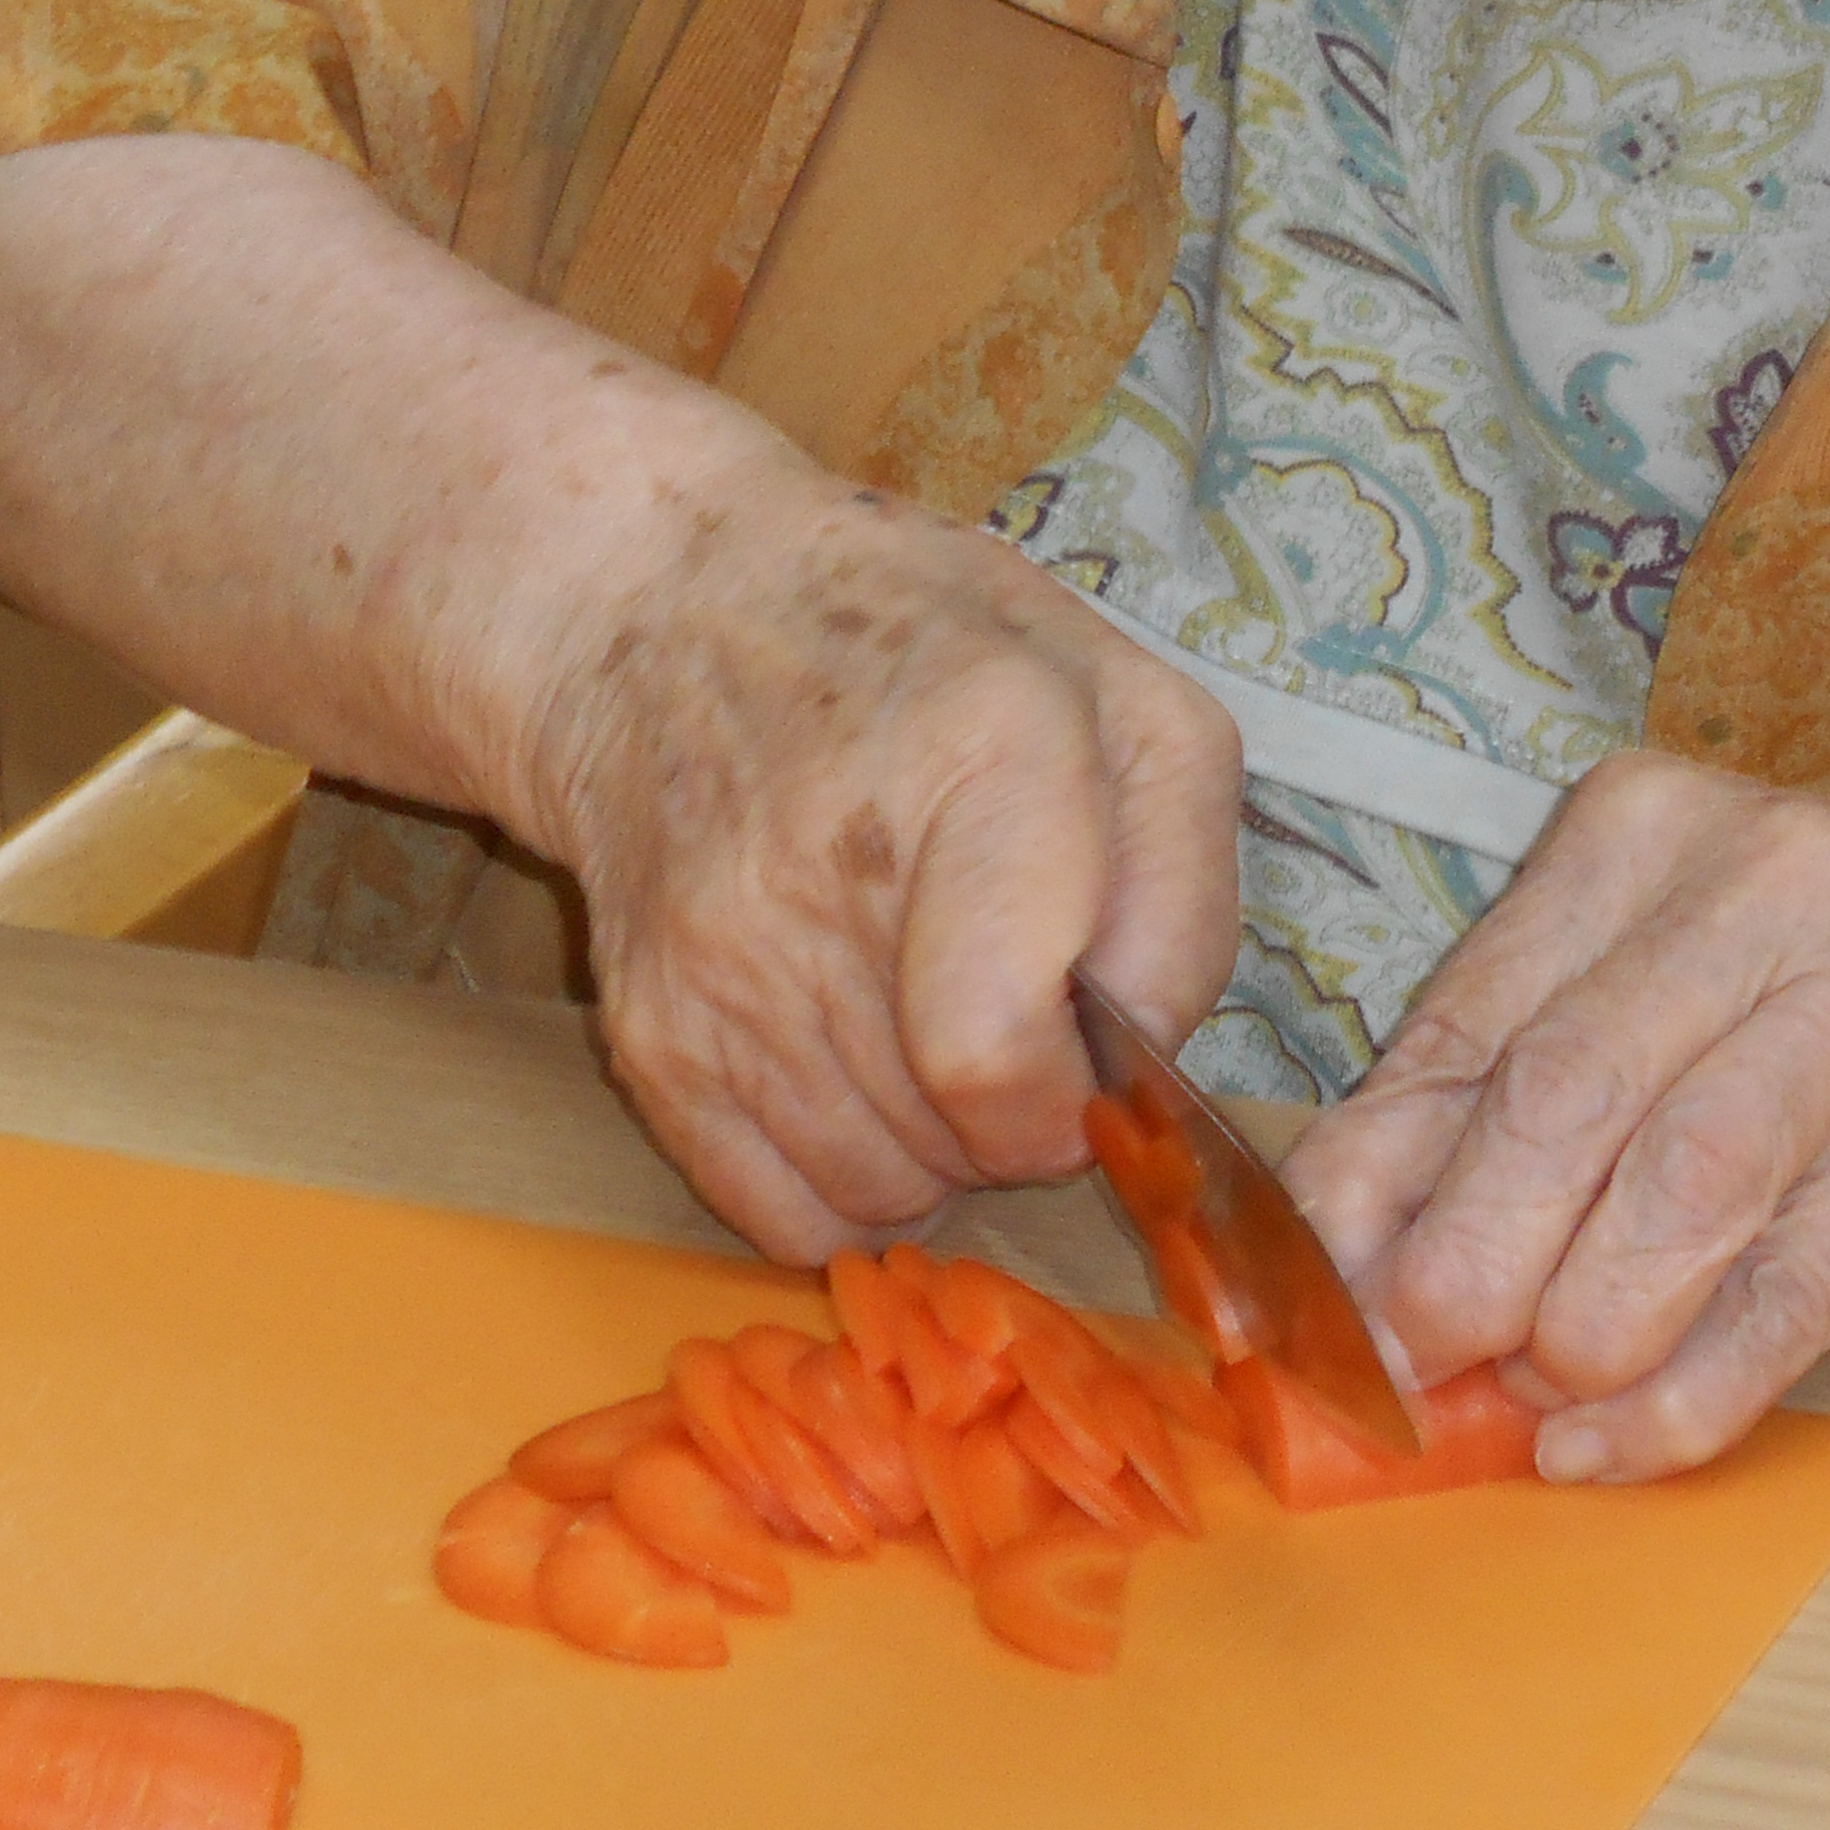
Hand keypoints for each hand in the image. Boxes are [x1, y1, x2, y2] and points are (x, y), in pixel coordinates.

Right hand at [489, 427, 1243, 1264]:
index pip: (999, 1052)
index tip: (1086, 1043)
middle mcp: (827, 863)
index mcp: (982, 748)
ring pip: (880, 1193)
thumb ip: (1182, 883)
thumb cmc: (925, 651)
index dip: (1078, 1095)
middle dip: (1020, 1112)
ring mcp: (718, 959)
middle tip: (1006, 1003)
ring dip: (935, 1148)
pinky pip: (784, 1217)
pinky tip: (850, 1063)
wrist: (666, 611)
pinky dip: (840, 1180)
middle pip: (960, 1140)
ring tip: (923, 1014)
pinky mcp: (646, 1032)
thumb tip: (1142, 1067)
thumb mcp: (1118, 698)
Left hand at [1282, 752, 1829, 1481]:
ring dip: (1583, 1328)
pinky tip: (1619, 1441)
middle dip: (1469, 1258)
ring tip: (1529, 1405)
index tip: (1314, 1300)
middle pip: (1571, 1090)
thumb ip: (1489, 1099)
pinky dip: (1692, 1388)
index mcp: (1647, 825)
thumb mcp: (1645, 996)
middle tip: (1415, 1367)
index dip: (1379, 1177)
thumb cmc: (1816, 1006)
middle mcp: (1767, 874)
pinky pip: (1799, 1286)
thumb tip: (1331, 1255)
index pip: (1474, 1015)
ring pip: (1687, 1183)